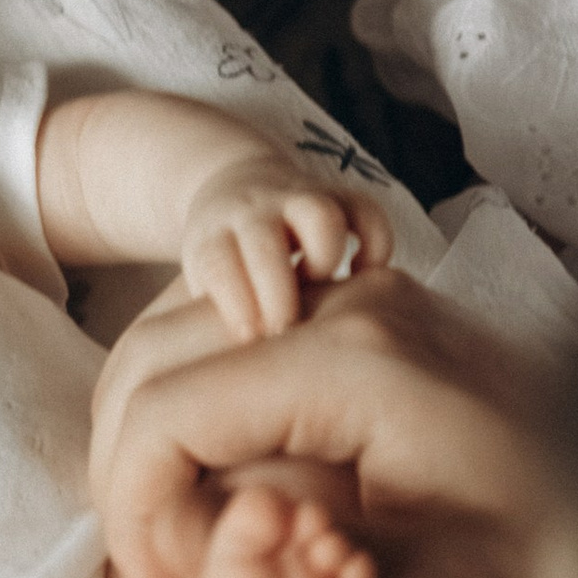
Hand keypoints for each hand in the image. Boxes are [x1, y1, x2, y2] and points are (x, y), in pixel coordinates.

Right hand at [92, 271, 539, 577]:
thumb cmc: (551, 577)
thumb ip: (298, 554)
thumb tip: (212, 525)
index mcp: (361, 363)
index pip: (173, 410)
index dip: (135, 509)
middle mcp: (357, 304)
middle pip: (161, 359)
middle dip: (134, 474)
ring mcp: (367, 300)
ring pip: (191, 341)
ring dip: (162, 442)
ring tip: (185, 550)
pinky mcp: (375, 320)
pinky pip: (245, 348)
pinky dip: (209, 419)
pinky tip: (230, 504)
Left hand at [178, 151, 390, 339]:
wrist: (237, 191)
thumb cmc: (224, 264)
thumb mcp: (203, 290)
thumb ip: (212, 328)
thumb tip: (227, 387)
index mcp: (215, 236)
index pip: (219, 264)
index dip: (237, 304)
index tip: (250, 340)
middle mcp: (256, 214)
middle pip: (266, 243)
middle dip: (279, 296)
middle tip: (286, 335)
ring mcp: (300, 202)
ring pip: (321, 218)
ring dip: (326, 263)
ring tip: (326, 298)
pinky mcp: (343, 199)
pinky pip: (370, 214)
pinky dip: (374, 250)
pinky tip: (360, 280)